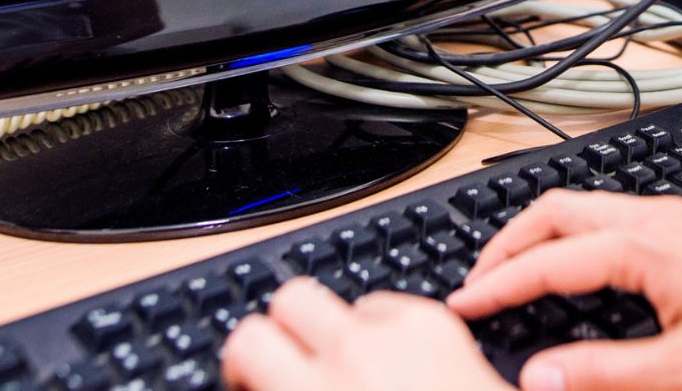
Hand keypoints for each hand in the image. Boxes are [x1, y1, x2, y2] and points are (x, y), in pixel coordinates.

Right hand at [221, 276, 510, 390]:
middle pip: (290, 298)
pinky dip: (385, 329)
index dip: (244, 358)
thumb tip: (266, 387)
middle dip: (288, 329)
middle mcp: (352, 354)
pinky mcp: (437, 323)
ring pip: (341, 299)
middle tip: (299, 364)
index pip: (249, 339)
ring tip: (358, 370)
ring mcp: (397, 332)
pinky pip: (388, 305)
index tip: (253, 377)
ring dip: (338, 329)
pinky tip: (402, 366)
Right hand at [447, 189, 681, 390]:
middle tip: (478, 281)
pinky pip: (608, 213)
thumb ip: (606, 374)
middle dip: (506, 241)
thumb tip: (537, 377)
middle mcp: (652, 216)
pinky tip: (575, 265)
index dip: (499, 283)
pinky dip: (571, 233)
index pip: (548, 260)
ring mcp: (671, 215)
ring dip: (538, 232)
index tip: (463, 303)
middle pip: (553, 208)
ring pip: (581, 204)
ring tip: (514, 270)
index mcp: (643, 244)